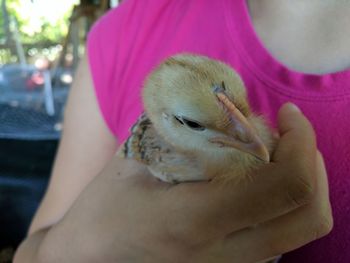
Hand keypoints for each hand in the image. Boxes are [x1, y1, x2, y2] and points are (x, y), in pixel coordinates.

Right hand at [36, 103, 331, 262]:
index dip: (300, 143)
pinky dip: (283, 201)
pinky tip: (257, 179)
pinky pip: (279, 235)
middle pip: (309, 216)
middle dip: (312, 164)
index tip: (288, 115)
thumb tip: (235, 112)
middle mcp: (222, 254)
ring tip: (274, 152)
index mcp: (193, 219)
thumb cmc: (105, 207)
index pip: (282, 186)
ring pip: (300, 229)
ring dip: (301, 181)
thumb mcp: (137, 159)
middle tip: (290, 133)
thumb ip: (187, 133)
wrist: (90, 258)